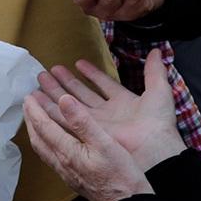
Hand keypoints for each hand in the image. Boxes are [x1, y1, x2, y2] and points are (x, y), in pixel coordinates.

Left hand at [24, 81, 152, 200]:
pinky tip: (53, 142)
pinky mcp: (73, 180)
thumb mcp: (104, 142)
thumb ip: (82, 121)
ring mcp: (66, 174)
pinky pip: (51, 157)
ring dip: (37, 132)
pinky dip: (46, 144)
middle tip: (28, 105)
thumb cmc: (120, 175)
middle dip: (31, 120)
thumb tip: (64, 100)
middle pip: (38, 139)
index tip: (28, 97)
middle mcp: (62, 164)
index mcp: (67, 153)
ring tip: (36, 120)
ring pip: (43, 150)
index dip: (34, 110)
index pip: (43, 127)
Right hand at [36, 53, 184, 171]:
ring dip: (55, 91)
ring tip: (40, 78)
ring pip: (71, 104)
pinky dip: (53, 107)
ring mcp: (96, 123)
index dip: (92, 73)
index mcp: (123, 102)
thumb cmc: (158, 123)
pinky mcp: (87, 131)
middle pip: (82, 93)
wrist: (152, 148)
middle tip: (49, 70)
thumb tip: (156, 52)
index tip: (78, 63)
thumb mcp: (159, 91)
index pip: (104, 84)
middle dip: (66, 81)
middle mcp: (107, 113)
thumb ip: (154, 71)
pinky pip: (66, 117)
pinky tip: (41, 97)